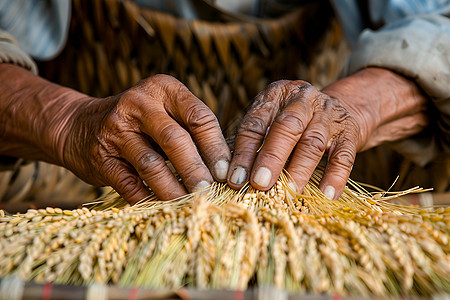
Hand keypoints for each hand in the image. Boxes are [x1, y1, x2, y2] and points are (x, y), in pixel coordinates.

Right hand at [0, 64, 230, 203]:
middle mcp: (138, 103)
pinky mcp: (101, 156)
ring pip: (151, 164)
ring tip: (189, 203)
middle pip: (175, 140)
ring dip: (173, 189)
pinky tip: (162, 207)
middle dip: (195, 170)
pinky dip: (147, 198)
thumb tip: (227, 168)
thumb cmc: (140, 123)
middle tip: (209, 192)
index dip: (215, 147)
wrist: (80, 126)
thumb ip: (192, 130)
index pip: (198, 117)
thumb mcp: (165, 112)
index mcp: (163, 89)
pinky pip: (129, 183)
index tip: (225, 173)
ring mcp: (116, 129)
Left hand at [227, 68, 427, 199]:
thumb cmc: (294, 124)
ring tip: (289, 194)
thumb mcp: (272, 122)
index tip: (235, 178)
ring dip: (299, 170)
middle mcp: (303, 99)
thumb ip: (255, 144)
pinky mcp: (350, 131)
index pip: (256, 123)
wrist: (341, 109)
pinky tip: (326, 195)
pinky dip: (335, 177)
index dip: (244, 152)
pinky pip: (344, 156)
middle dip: (271, 158)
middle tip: (260, 184)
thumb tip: (235, 178)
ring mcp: (329, 114)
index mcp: (276, 95)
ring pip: (313, 142)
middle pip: (286, 128)